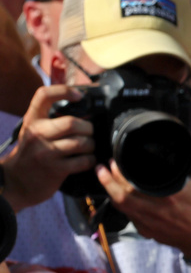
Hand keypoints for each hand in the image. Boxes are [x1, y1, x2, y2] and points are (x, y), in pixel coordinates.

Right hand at [2, 86, 95, 211]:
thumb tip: (80, 109)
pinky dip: (91, 160)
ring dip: (92, 145)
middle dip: (88, 128)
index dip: (64, 91)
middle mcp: (37, 133)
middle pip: (72, 123)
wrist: (17, 181)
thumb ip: (50, 121)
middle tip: (90, 132)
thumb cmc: (31, 154)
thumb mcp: (33, 132)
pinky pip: (83, 161)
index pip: (44, 95)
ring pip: (81, 142)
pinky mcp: (56, 169)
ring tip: (90, 147)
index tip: (79, 96)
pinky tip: (88, 160)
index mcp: (32, 120)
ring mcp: (46, 152)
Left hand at [96, 155, 190, 257]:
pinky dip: (122, 204)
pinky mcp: (146, 231)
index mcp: (167, 196)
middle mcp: (155, 212)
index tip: (114, 162)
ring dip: (110, 191)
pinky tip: (120, 194)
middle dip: (107, 180)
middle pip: (120, 196)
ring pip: (120, 207)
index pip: (132, 185)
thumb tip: (184, 141)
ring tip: (105, 178)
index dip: (117, 173)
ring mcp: (149, 223)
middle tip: (104, 168)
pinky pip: (128, 216)